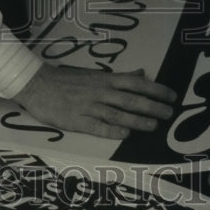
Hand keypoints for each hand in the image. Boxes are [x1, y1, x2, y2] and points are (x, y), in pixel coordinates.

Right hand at [15, 64, 176, 139]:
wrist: (38, 84)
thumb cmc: (67, 80)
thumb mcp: (94, 74)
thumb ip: (118, 76)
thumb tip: (141, 73)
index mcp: (105, 80)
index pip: (136, 83)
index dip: (156, 90)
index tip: (172, 96)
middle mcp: (101, 92)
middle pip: (132, 99)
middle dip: (153, 107)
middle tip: (169, 113)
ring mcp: (89, 107)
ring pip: (118, 114)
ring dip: (137, 121)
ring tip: (154, 127)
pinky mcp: (77, 121)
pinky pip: (98, 127)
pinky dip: (112, 131)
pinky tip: (125, 136)